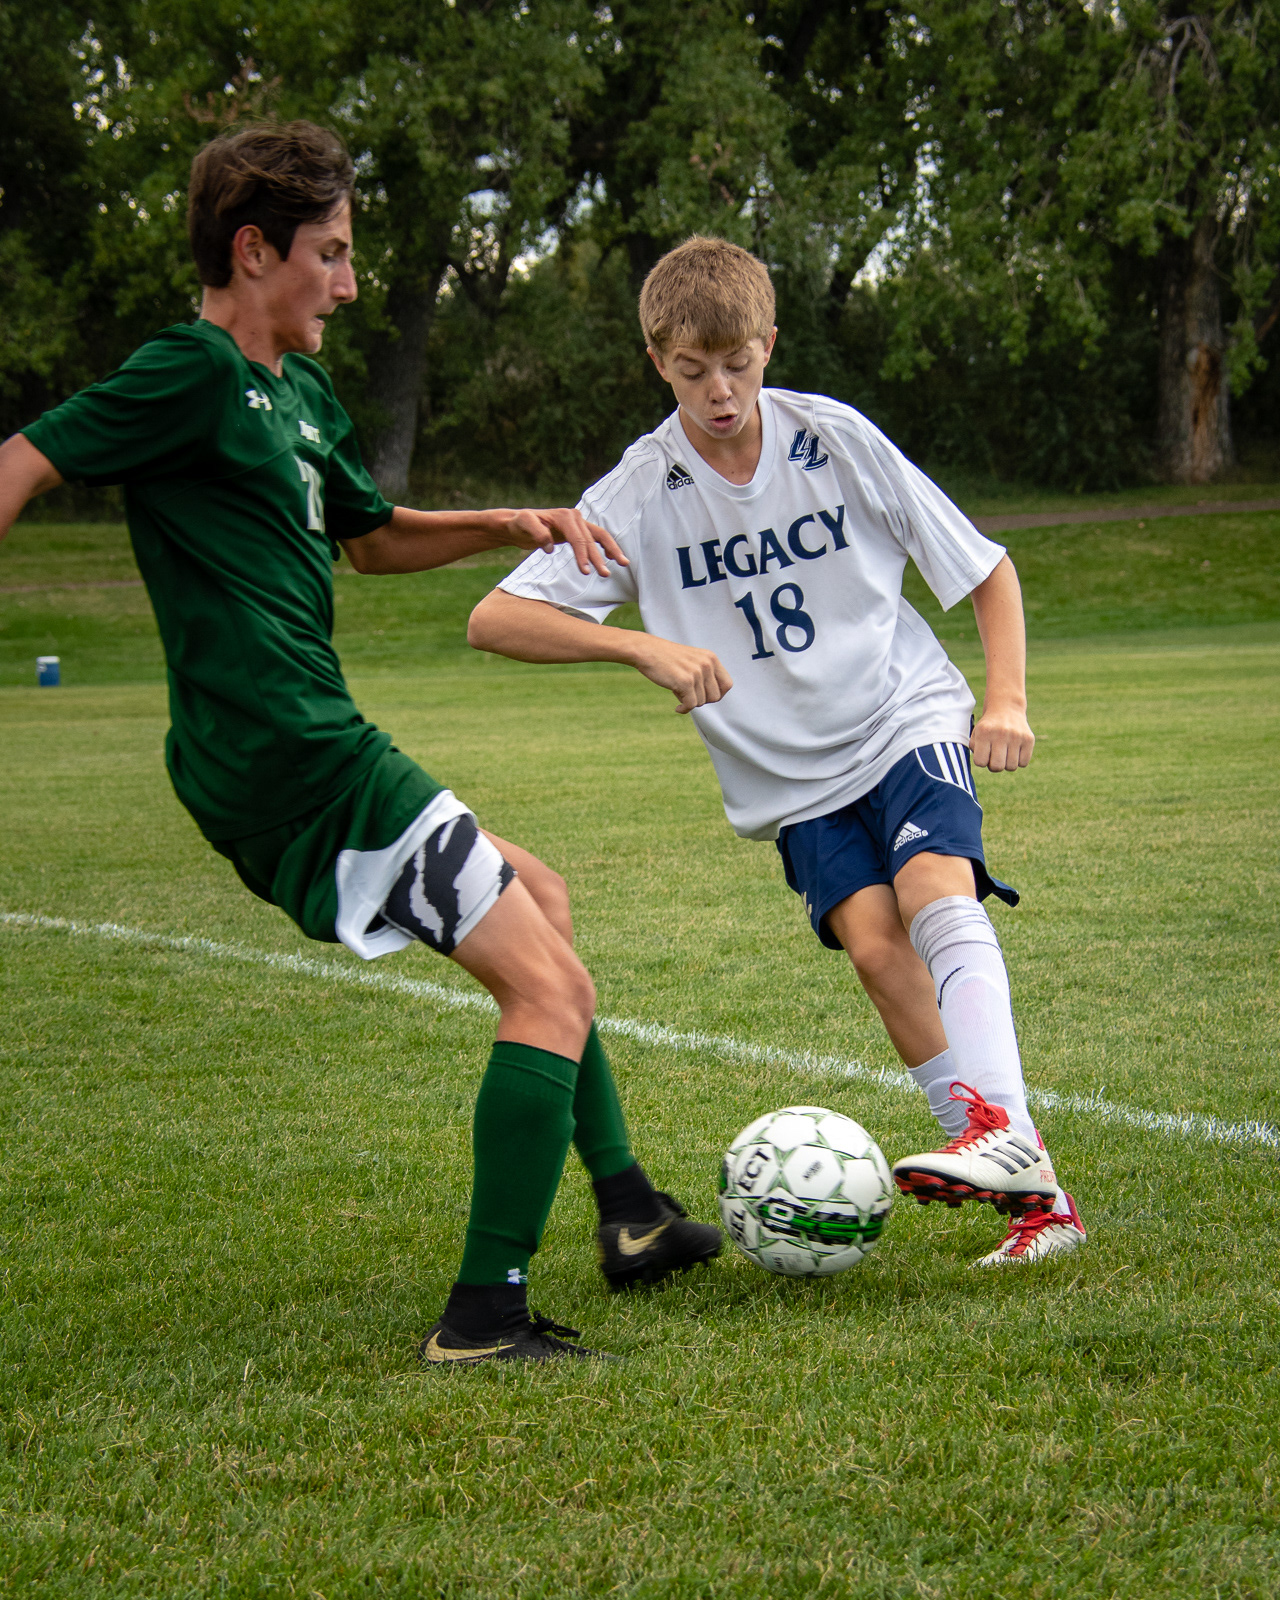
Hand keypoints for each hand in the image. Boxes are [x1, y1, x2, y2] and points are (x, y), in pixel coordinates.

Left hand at [500, 507, 627, 576]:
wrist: (518, 523)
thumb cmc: (519, 524)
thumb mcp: (523, 524)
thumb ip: (536, 533)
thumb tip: (549, 546)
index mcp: (565, 516)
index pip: (578, 538)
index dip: (583, 555)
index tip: (586, 572)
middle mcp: (575, 517)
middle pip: (592, 539)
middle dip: (600, 557)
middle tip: (606, 575)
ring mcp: (578, 523)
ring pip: (599, 537)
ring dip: (611, 551)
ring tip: (624, 564)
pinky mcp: (577, 531)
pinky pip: (596, 538)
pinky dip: (605, 547)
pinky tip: (613, 558)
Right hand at [632, 635, 732, 713]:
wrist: (646, 650)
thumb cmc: (667, 658)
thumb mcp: (692, 660)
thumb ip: (705, 674)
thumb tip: (714, 697)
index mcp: (711, 658)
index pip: (727, 684)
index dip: (718, 694)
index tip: (704, 696)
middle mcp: (707, 664)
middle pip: (715, 697)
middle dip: (702, 700)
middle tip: (689, 696)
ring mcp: (696, 672)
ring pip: (701, 702)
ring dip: (690, 702)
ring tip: (678, 693)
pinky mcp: (685, 682)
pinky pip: (691, 705)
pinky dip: (684, 709)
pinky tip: (677, 708)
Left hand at [970, 703, 1034, 770]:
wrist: (1007, 707)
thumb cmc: (989, 726)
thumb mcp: (976, 734)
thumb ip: (975, 749)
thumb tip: (983, 763)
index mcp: (984, 732)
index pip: (980, 762)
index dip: (981, 761)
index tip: (984, 754)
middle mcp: (1001, 733)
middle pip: (997, 767)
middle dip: (994, 766)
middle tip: (995, 757)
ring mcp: (1016, 736)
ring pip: (1011, 767)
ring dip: (1007, 764)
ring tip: (1005, 753)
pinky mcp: (1029, 739)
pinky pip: (1023, 763)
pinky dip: (1019, 761)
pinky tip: (1015, 751)